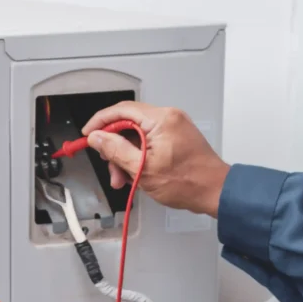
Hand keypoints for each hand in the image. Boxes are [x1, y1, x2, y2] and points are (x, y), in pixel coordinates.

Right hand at [82, 102, 229, 217]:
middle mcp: (168, 117)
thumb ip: (115, 150)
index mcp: (161, 119)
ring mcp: (173, 126)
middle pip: (127, 123)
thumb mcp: (142, 169)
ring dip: (124, 154)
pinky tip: (134, 173)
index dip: (100, 122)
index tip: (88, 135)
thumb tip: (96, 137)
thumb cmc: (186, 182)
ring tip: (122, 178)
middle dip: (113, 145)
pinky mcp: (175, 136)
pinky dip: (137, 155)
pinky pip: (148, 140)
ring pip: (136, 134)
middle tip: (108, 165)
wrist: (214, 191)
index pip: (121, 110)